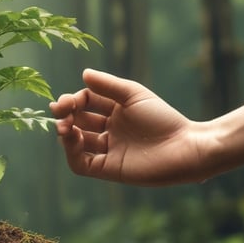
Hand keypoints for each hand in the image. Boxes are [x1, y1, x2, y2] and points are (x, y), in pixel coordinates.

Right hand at [50, 69, 207, 185]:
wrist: (183, 148)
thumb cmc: (163, 118)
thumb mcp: (133, 95)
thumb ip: (107, 85)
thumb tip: (84, 73)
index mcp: (115, 111)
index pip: (85, 103)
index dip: (72, 101)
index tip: (67, 100)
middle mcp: (109, 131)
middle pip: (77, 122)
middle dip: (65, 115)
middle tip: (60, 111)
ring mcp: (108, 150)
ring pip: (76, 143)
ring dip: (66, 133)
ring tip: (65, 126)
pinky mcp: (108, 169)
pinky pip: (81, 164)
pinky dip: (71, 152)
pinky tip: (74, 139)